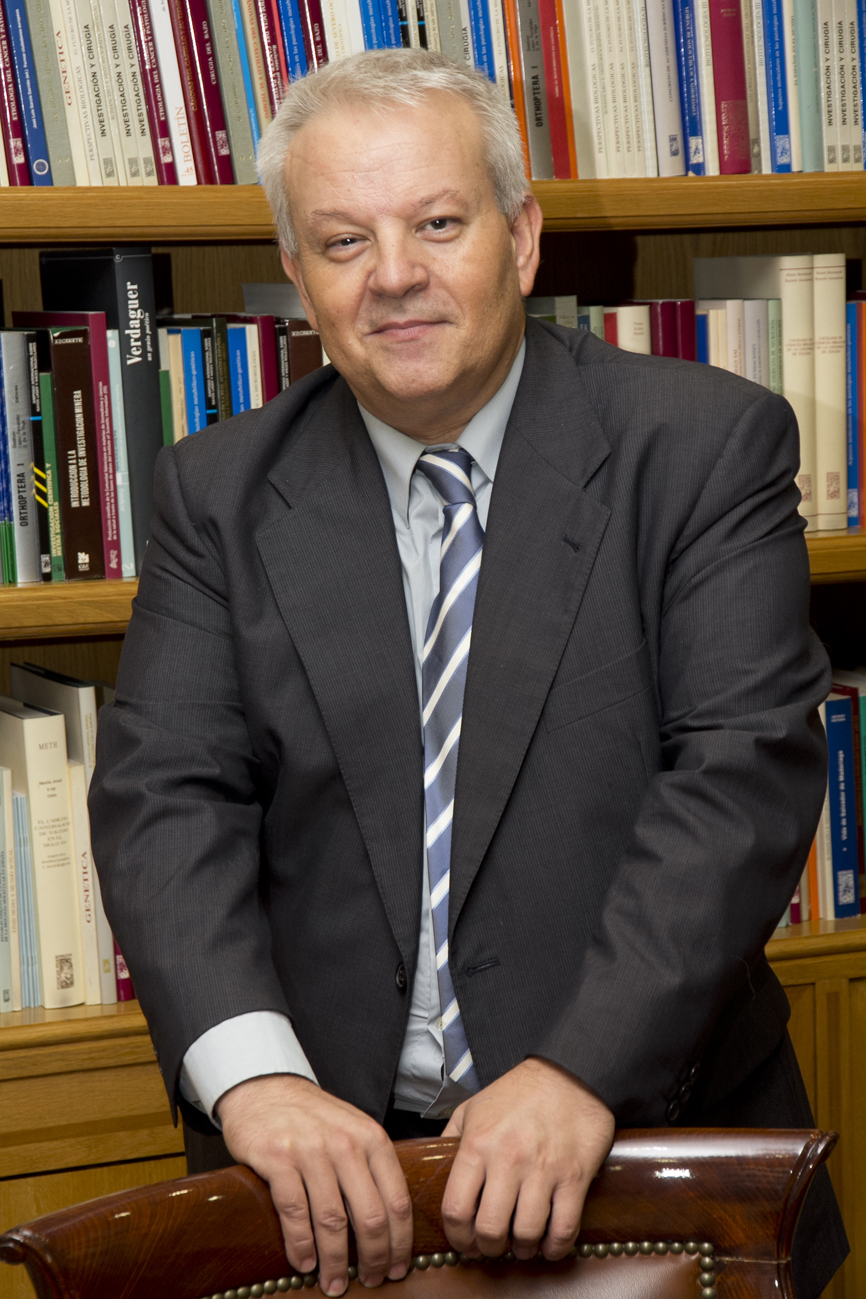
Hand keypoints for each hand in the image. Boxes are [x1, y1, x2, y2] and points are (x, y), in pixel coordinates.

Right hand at [216, 1074, 412, 1295]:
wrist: (265, 1088)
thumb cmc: (313, 1117)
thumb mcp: (353, 1130)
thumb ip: (371, 1167)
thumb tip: (389, 1225)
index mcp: (372, 1138)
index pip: (397, 1200)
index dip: (400, 1242)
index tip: (398, 1268)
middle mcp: (345, 1143)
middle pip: (369, 1216)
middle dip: (373, 1258)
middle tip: (371, 1281)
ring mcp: (310, 1150)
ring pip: (332, 1220)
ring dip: (335, 1261)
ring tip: (334, 1284)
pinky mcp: (277, 1158)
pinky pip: (294, 1212)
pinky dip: (300, 1245)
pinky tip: (304, 1263)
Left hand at [440, 1058, 614, 1260]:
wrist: (569, 1074)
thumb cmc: (518, 1093)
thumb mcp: (473, 1108)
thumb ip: (451, 1139)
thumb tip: (431, 1168)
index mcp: (478, 1144)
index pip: (456, 1209)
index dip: (458, 1237)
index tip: (465, 1243)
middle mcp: (508, 1159)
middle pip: (490, 1230)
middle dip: (489, 1248)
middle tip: (493, 1245)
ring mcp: (543, 1170)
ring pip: (526, 1234)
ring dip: (522, 1249)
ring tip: (521, 1243)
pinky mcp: (574, 1177)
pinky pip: (564, 1228)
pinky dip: (555, 1248)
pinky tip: (549, 1245)